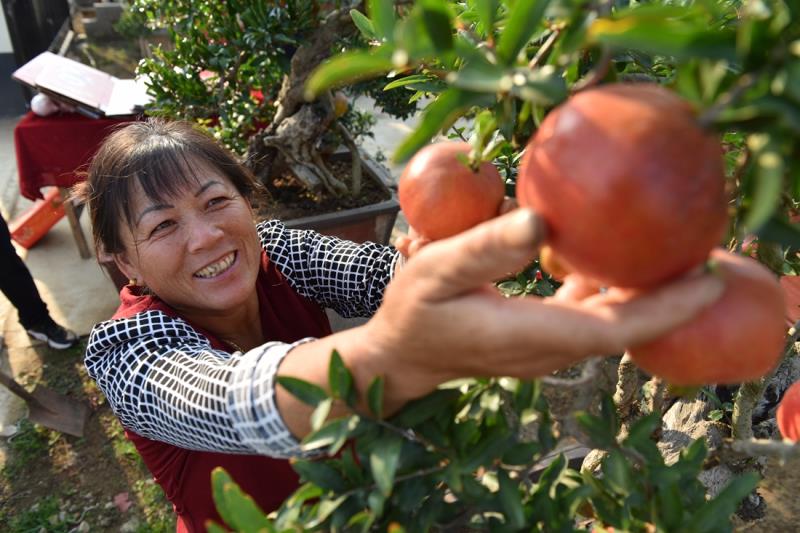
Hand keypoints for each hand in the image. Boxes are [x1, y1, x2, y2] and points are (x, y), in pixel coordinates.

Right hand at [361, 208, 723, 405]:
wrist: (402, 356)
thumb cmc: (413, 312)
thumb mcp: (434, 270)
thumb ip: (484, 249)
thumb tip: (540, 221)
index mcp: (529, 334)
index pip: (613, 329)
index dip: (666, 309)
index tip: (709, 280)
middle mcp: (549, 349)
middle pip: (626, 328)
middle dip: (672, 299)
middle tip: (709, 253)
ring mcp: (548, 349)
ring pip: (611, 324)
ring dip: (645, 295)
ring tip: (674, 254)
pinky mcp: (542, 340)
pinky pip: (590, 318)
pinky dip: (611, 293)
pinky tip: (613, 261)